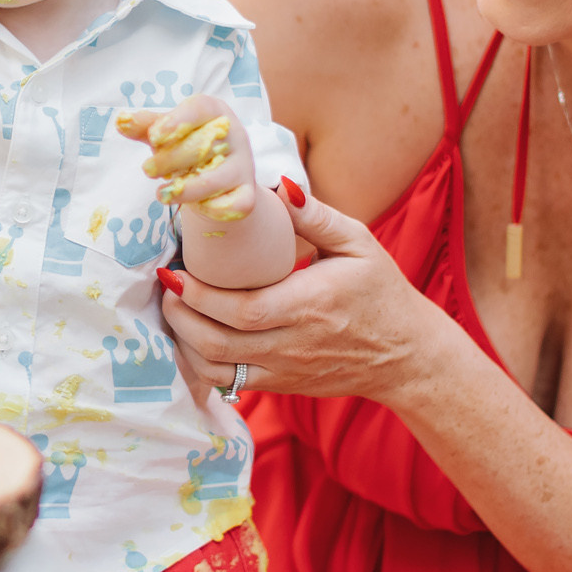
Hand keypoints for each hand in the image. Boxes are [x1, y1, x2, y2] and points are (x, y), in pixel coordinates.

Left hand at [119, 95, 256, 222]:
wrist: (219, 181)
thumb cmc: (188, 149)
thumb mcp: (168, 134)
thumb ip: (147, 127)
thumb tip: (120, 121)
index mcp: (215, 112)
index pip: (200, 108)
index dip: (177, 121)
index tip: (154, 137)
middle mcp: (235, 135)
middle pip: (204, 145)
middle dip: (171, 159)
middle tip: (147, 170)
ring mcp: (243, 166)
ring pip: (217, 179)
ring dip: (187, 189)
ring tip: (161, 194)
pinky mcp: (247, 194)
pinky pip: (236, 204)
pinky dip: (214, 209)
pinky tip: (197, 207)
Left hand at [158, 185, 457, 400]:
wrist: (405, 355)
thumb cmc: (381, 292)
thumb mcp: (359, 244)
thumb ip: (316, 216)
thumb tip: (277, 185)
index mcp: (309, 305)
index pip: (242, 309)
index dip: (200, 295)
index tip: (175, 271)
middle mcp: (292, 344)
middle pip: (219, 342)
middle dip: (181, 316)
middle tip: (166, 287)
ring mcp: (284, 371)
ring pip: (218, 370)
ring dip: (185, 343)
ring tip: (173, 310)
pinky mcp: (281, 387)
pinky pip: (229, 385)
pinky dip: (201, 365)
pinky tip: (190, 340)